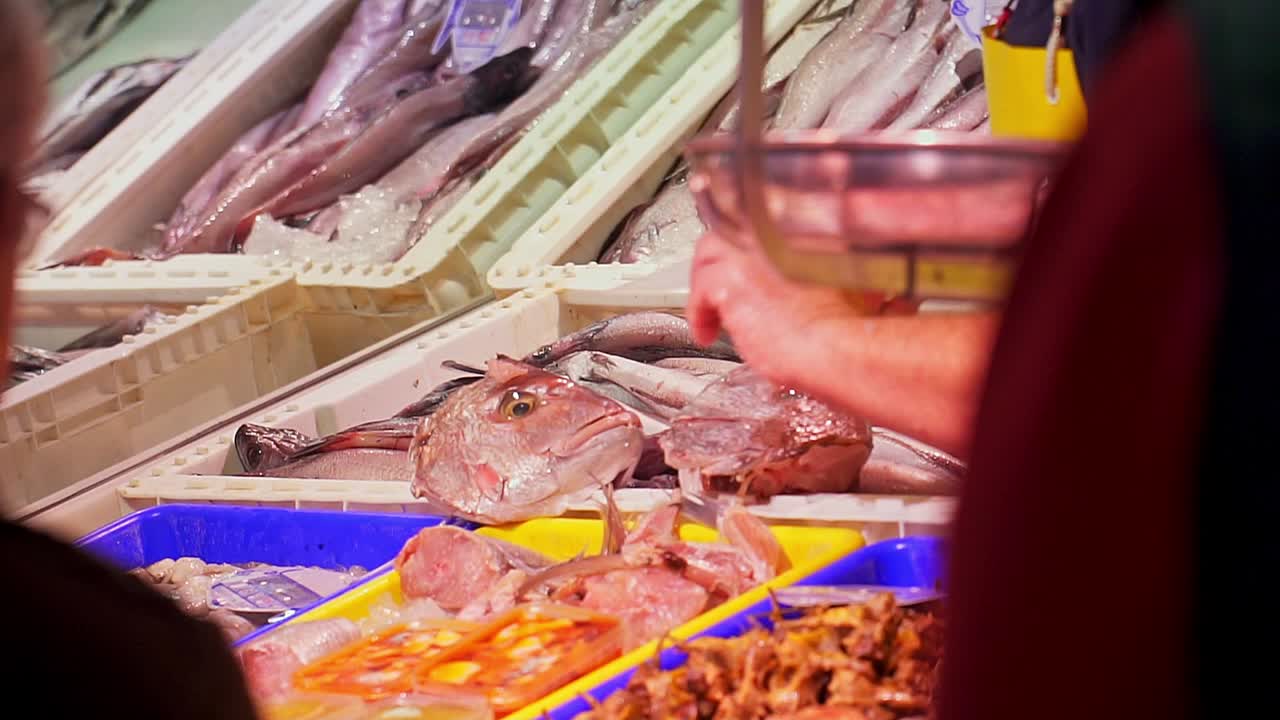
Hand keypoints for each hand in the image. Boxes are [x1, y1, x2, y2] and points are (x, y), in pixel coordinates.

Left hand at [687, 232, 865, 391]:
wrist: (838, 347)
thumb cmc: (852, 326)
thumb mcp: (855, 287)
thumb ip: (836, 277)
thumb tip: (834, 289)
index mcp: (801, 228)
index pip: (761, 224)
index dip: (751, 249)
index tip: (750, 269)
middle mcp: (772, 231)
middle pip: (731, 229)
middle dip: (722, 258)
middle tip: (722, 286)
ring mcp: (751, 250)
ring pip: (711, 251)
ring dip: (706, 279)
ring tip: (708, 309)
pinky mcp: (731, 279)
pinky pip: (701, 288)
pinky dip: (699, 310)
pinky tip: (705, 331)